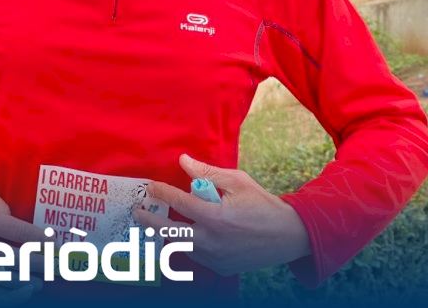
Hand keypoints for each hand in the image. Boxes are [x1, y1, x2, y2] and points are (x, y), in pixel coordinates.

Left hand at [133, 154, 310, 275]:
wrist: (288, 236)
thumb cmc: (262, 204)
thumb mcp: (237, 182)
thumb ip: (207, 173)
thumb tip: (183, 160)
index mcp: (216, 216)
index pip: (178, 203)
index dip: (161, 192)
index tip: (150, 186)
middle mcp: (212, 240)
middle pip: (169, 232)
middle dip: (149, 220)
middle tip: (139, 210)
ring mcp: (215, 257)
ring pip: (179, 247)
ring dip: (166, 234)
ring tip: (155, 221)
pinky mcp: (220, 267)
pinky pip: (194, 255)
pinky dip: (185, 244)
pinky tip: (181, 234)